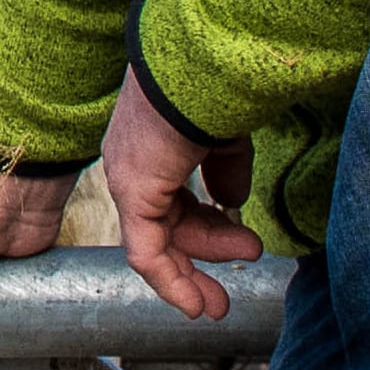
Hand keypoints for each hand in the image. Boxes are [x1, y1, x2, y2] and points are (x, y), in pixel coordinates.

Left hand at [102, 76, 264, 320]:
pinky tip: (192, 303)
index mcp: (152, 147)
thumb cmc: (214, 89)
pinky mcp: (132, 193)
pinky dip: (169, 281)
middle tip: (232, 283)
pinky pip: (145, 252)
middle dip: (202, 255)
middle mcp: (132, 164)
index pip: (173, 199)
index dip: (207, 227)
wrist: (201, 66)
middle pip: (165, 224)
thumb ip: (225, 169)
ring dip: (189, 275)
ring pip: (153, 244)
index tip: (242, 247)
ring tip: (217, 303)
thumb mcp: (224, 136)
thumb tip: (231, 202)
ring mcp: (128, 179)